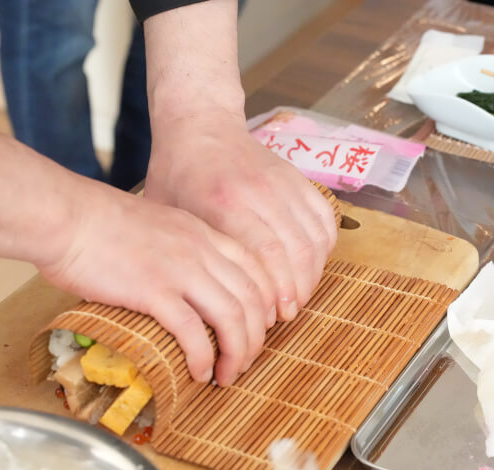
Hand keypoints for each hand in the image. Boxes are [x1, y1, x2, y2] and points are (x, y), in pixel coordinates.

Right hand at [38, 189, 273, 385]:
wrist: (67, 216)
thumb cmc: (100, 223)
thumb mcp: (158, 226)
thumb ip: (179, 249)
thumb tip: (182, 283)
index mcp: (202, 233)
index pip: (256, 268)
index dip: (266, 303)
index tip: (260, 327)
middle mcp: (200, 250)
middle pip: (252, 297)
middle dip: (256, 336)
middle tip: (245, 361)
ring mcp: (180, 270)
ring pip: (231, 316)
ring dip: (236, 352)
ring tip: (227, 375)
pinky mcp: (153, 291)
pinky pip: (192, 331)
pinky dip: (202, 356)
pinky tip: (199, 372)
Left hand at [144, 112, 337, 321]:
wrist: (201, 128)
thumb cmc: (177, 177)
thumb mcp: (168, 214)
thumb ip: (186, 253)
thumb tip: (194, 302)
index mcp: (223, 203)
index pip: (265, 255)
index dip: (275, 292)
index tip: (271, 318)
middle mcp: (260, 192)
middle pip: (296, 252)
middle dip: (297, 291)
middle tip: (287, 314)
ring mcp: (283, 183)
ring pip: (315, 239)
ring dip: (312, 275)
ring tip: (298, 297)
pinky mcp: (299, 179)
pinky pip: (325, 221)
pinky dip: (323, 250)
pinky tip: (310, 267)